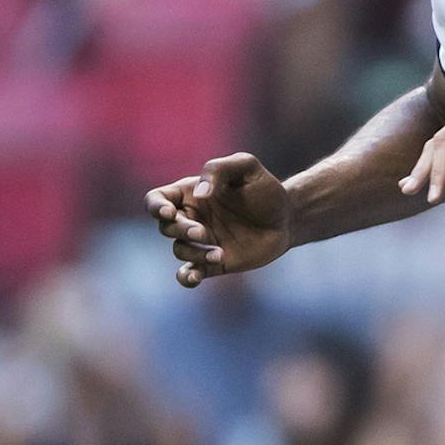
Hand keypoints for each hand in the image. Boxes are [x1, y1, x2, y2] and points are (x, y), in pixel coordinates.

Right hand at [146, 153, 294, 288]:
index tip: (169, 212)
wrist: (288, 218)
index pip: (157, 199)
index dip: (156, 207)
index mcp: (191, 193)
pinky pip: (189, 273)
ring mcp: (202, 242)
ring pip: (179, 250)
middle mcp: (192, 218)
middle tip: (203, 232)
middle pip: (165, 227)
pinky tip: (194, 277)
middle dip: (180, 230)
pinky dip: (187, 277)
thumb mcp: (246, 166)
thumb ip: (219, 169)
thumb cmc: (265, 189)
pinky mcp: (214, 262)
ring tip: (218, 254)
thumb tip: (199, 194)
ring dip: (193, 253)